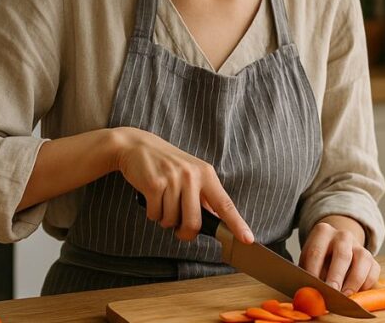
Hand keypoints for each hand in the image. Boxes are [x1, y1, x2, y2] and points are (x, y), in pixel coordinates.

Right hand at [111, 126, 253, 243]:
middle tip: (179, 230)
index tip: (247, 238)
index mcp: (206, 174)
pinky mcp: (155, 184)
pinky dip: (152, 213)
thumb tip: (216, 221)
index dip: (237, 224)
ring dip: (165, 220)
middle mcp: (192, 176)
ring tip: (162, 202)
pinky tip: (151, 198)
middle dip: (185, 233)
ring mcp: (173, 179)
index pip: (225, 204)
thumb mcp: (191, 174)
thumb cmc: (166, 164)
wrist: (137, 146)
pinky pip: (155, 215)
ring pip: (171, 221)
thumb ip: (203, 196)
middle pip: (194, 222)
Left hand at [300, 216, 379, 294]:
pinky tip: (356, 293)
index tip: (313, 287)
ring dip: (353, 281)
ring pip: (362, 260)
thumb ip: (308, 274)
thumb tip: (310, 292)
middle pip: (342, 255)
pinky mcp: (371, 259)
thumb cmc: (319, 259)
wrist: (336, 248)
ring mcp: (359, 246)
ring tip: (345, 296)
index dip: (314, 271)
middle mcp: (343, 236)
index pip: (316, 251)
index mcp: (323, 232)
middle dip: (337, 276)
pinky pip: (373, 271)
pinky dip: (366, 284)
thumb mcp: (308, 261)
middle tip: (332, 292)